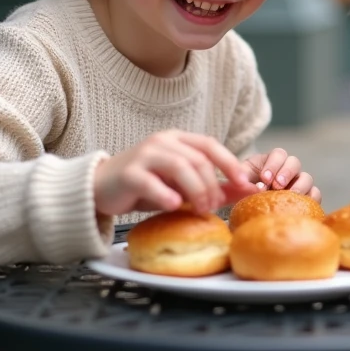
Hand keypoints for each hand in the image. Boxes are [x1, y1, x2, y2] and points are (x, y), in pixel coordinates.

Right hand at [93, 130, 257, 217]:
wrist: (100, 188)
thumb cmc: (145, 187)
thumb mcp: (181, 186)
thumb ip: (213, 187)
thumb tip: (249, 191)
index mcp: (177, 140)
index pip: (210, 145)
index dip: (230, 162)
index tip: (245, 183)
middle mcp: (162, 142)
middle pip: (198, 159)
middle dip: (212, 185)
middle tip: (213, 208)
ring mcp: (144, 154)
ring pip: (180, 167)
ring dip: (196, 191)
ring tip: (199, 210)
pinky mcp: (128, 173)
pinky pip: (151, 182)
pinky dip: (166, 194)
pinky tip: (174, 206)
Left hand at [243, 148, 320, 201]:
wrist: (250, 211)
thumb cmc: (244, 193)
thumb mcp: (238, 183)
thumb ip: (238, 180)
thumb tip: (242, 183)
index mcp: (272, 161)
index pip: (279, 154)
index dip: (273, 164)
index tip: (264, 178)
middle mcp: (288, 170)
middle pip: (294, 163)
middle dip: (286, 173)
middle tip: (276, 186)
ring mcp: (298, 183)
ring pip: (307, 178)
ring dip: (299, 186)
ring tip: (288, 196)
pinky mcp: (306, 198)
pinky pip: (315, 194)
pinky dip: (311, 199)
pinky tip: (299, 206)